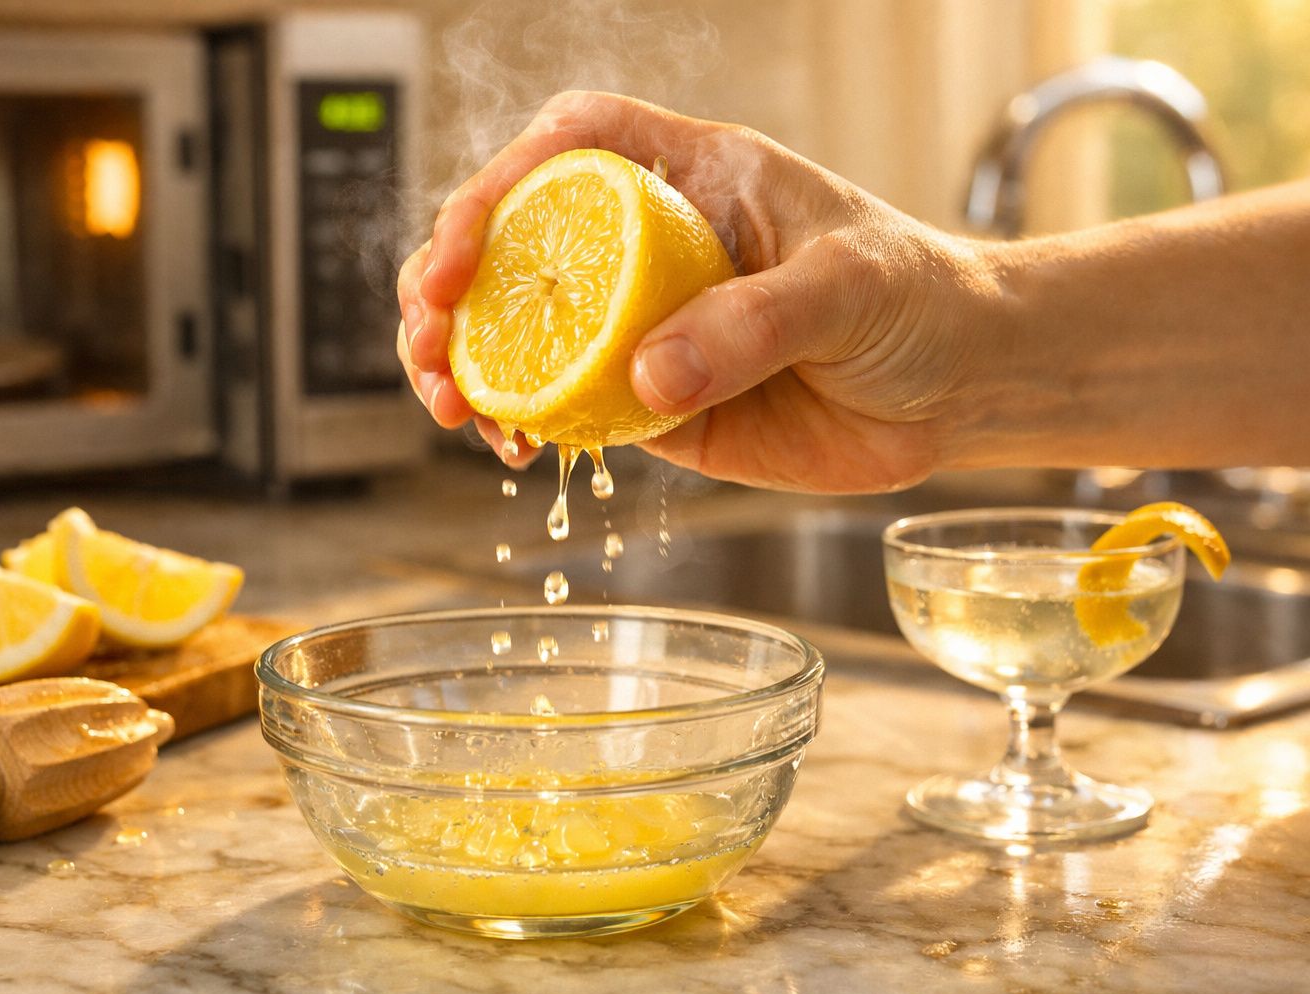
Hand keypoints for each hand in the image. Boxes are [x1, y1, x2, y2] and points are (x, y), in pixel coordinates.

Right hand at [397, 90, 1001, 491]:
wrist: (961, 389)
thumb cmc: (920, 299)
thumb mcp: (846, 288)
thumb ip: (754, 322)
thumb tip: (647, 373)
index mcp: (691, 178)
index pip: (571, 147)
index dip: (501, 182)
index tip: (467, 242)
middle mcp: (650, 248)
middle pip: (517, 240)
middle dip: (450, 282)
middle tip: (430, 335)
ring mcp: (643, 328)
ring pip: (523, 330)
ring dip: (465, 360)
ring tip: (449, 402)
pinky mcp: (652, 403)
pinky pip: (566, 408)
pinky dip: (523, 425)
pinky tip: (511, 448)